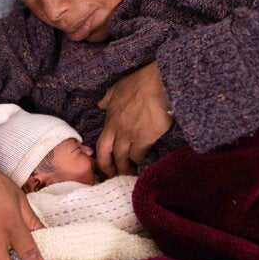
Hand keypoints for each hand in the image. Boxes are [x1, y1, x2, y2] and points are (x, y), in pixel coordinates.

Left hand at [96, 61, 172, 176]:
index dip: (102, 160)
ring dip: (128, 168)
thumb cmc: (139, 83)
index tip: (106, 166)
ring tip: (133, 173)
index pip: (101, 146)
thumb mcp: (117, 88)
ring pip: (126, 159)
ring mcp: (131, 135)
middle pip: (111, 156)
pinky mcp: (146, 138)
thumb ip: (108, 99)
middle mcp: (118, 131)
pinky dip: (141, 161)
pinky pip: (141, 155)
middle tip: (118, 176)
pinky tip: (145, 164)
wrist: (158, 84)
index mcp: (110, 121)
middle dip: (113, 169)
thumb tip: (100, 104)